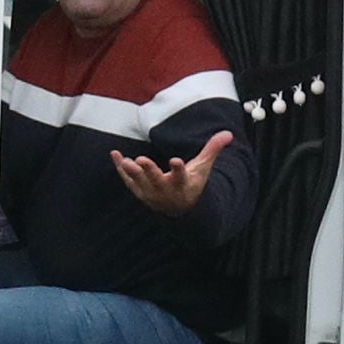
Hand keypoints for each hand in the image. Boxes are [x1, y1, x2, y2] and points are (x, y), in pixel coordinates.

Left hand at [111, 129, 233, 217]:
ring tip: (124, 160)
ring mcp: (151, 193)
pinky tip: (115, 154)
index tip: (175, 161)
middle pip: (156, 181)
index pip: (181, 176)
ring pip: (140, 183)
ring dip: (132, 172)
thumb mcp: (203, 168)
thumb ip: (212, 150)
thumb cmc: (191, 184)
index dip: (178, 169)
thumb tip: (228, 133)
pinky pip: (128, 180)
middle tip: (141, 160)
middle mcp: (166, 190)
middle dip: (149, 171)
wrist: (180, 210)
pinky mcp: (140, 192)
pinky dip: (121, 170)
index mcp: (183, 184)